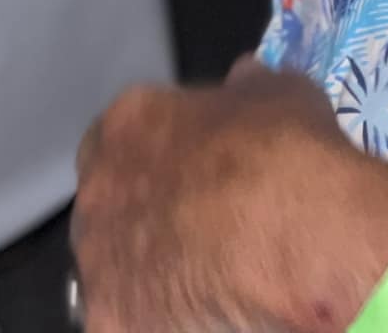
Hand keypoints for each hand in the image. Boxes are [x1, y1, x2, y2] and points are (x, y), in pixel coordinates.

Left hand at [71, 59, 342, 331]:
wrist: (289, 239)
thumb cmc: (282, 152)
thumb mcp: (281, 92)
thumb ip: (249, 87)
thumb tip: (244, 79)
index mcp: (128, 122)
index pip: (126, 131)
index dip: (162, 146)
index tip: (197, 159)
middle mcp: (98, 190)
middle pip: (111, 199)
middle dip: (146, 206)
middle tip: (199, 218)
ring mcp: (99, 262)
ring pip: (114, 264)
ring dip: (147, 263)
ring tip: (203, 271)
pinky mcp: (111, 322)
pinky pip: (129, 316)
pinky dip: (159, 314)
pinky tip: (201, 309)